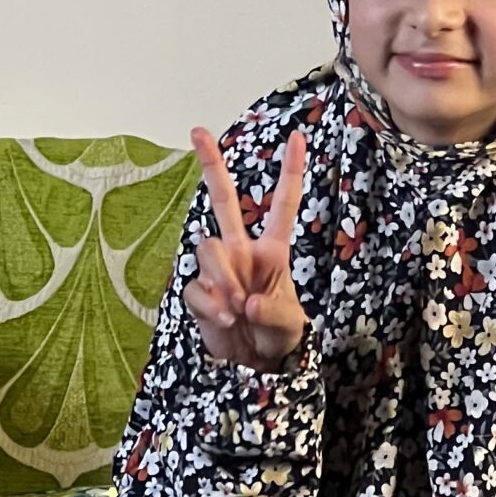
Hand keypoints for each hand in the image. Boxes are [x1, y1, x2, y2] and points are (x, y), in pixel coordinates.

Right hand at [183, 126, 308, 369]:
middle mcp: (241, 252)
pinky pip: (197, 286)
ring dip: (224, 277)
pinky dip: (211, 304)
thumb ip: (274, 312)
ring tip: (239, 308)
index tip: (298, 137)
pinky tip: (225, 318)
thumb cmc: (279, 336)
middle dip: (211, 164)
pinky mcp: (199, 291)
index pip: (282, 205)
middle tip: (197, 131)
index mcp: (272, 250)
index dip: (291, 172)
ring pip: (207, 247)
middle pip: (223, 200)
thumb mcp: (290, 325)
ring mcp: (218, 270)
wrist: (254, 365)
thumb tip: (249, 301)